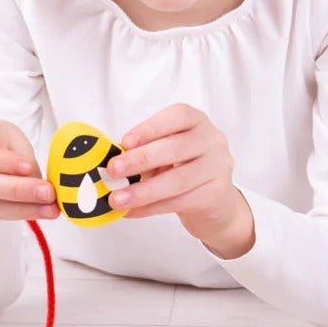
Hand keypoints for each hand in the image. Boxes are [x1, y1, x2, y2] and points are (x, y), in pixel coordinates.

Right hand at [0, 117, 59, 221]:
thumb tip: (38, 185)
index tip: (28, 168)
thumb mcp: (12, 136)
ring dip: (22, 209)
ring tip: (50, 209)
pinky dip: (18, 214)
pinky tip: (39, 212)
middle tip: (47, 193)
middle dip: (18, 190)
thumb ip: (23, 157)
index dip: (3, 162)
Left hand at [104, 103, 254, 257]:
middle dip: (140, 160)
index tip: (125, 142)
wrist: (216, 201)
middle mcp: (212, 141)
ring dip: (142, 191)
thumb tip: (110, 159)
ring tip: (117, 199)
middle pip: (175, 149)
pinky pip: (179, 202)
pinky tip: (132, 210)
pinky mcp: (216, 195)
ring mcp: (218, 168)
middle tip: (114, 170)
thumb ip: (143, 149)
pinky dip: (151, 207)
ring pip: (177, 180)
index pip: (178, 116)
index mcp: (197, 122)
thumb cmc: (184, 167)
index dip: (150, 128)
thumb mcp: (165, 151)